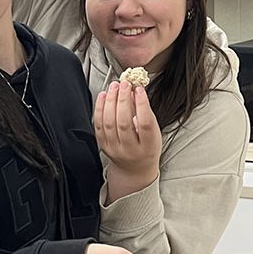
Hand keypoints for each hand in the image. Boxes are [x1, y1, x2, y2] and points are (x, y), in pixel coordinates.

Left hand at [94, 82, 161, 200]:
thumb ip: (146, 114)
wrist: (134, 169)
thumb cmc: (146, 147)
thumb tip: (135, 91)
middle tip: (124, 84)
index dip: (142, 105)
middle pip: (124, 122)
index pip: (145, 124)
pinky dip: (100, 108)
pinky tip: (104, 96)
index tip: (139, 89)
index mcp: (148, 147)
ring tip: (115, 86)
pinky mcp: (103, 146)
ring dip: (111, 101)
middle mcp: (130, 150)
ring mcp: (114, 149)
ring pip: (109, 122)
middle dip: (123, 100)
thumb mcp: (154, 133)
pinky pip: (98, 125)